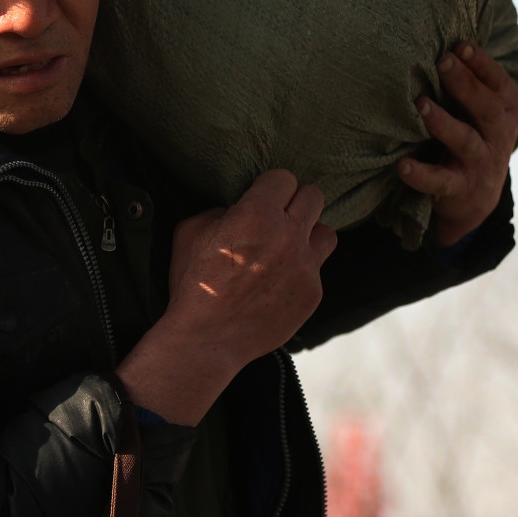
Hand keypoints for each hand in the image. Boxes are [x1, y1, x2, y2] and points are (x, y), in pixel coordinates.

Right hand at [115, 169, 337, 424]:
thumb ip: (219, 211)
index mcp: (256, 214)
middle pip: (313, 196)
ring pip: (327, 232)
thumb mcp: (190, 232)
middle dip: (293, 203)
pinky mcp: (313, 293)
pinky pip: (317, 269)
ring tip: (289, 246)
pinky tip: (278, 282)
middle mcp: (288, 235)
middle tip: (277, 217)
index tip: (260, 198)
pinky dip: (301, 271)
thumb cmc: (193, 283)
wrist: (207, 338)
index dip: (269, 186)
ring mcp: (305, 266)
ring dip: (308, 235)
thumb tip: (236, 209)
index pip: (283, 177)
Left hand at [398, 42, 517, 246]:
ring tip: (420, 105)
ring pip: (465, 141)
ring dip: (443, 122)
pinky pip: (440, 180)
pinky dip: (421, 174)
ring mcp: (481, 162)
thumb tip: (437, 41)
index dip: (481, 63)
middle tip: (443, 62)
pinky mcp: (461, 187)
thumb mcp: (476, 111)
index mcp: (505, 110)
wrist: (475, 197)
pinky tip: (402, 165)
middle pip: (487, 108)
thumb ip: (466, 83)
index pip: (498, 83)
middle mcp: (498, 135)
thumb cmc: (470, 136)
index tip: (460, 45)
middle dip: (466, 84)